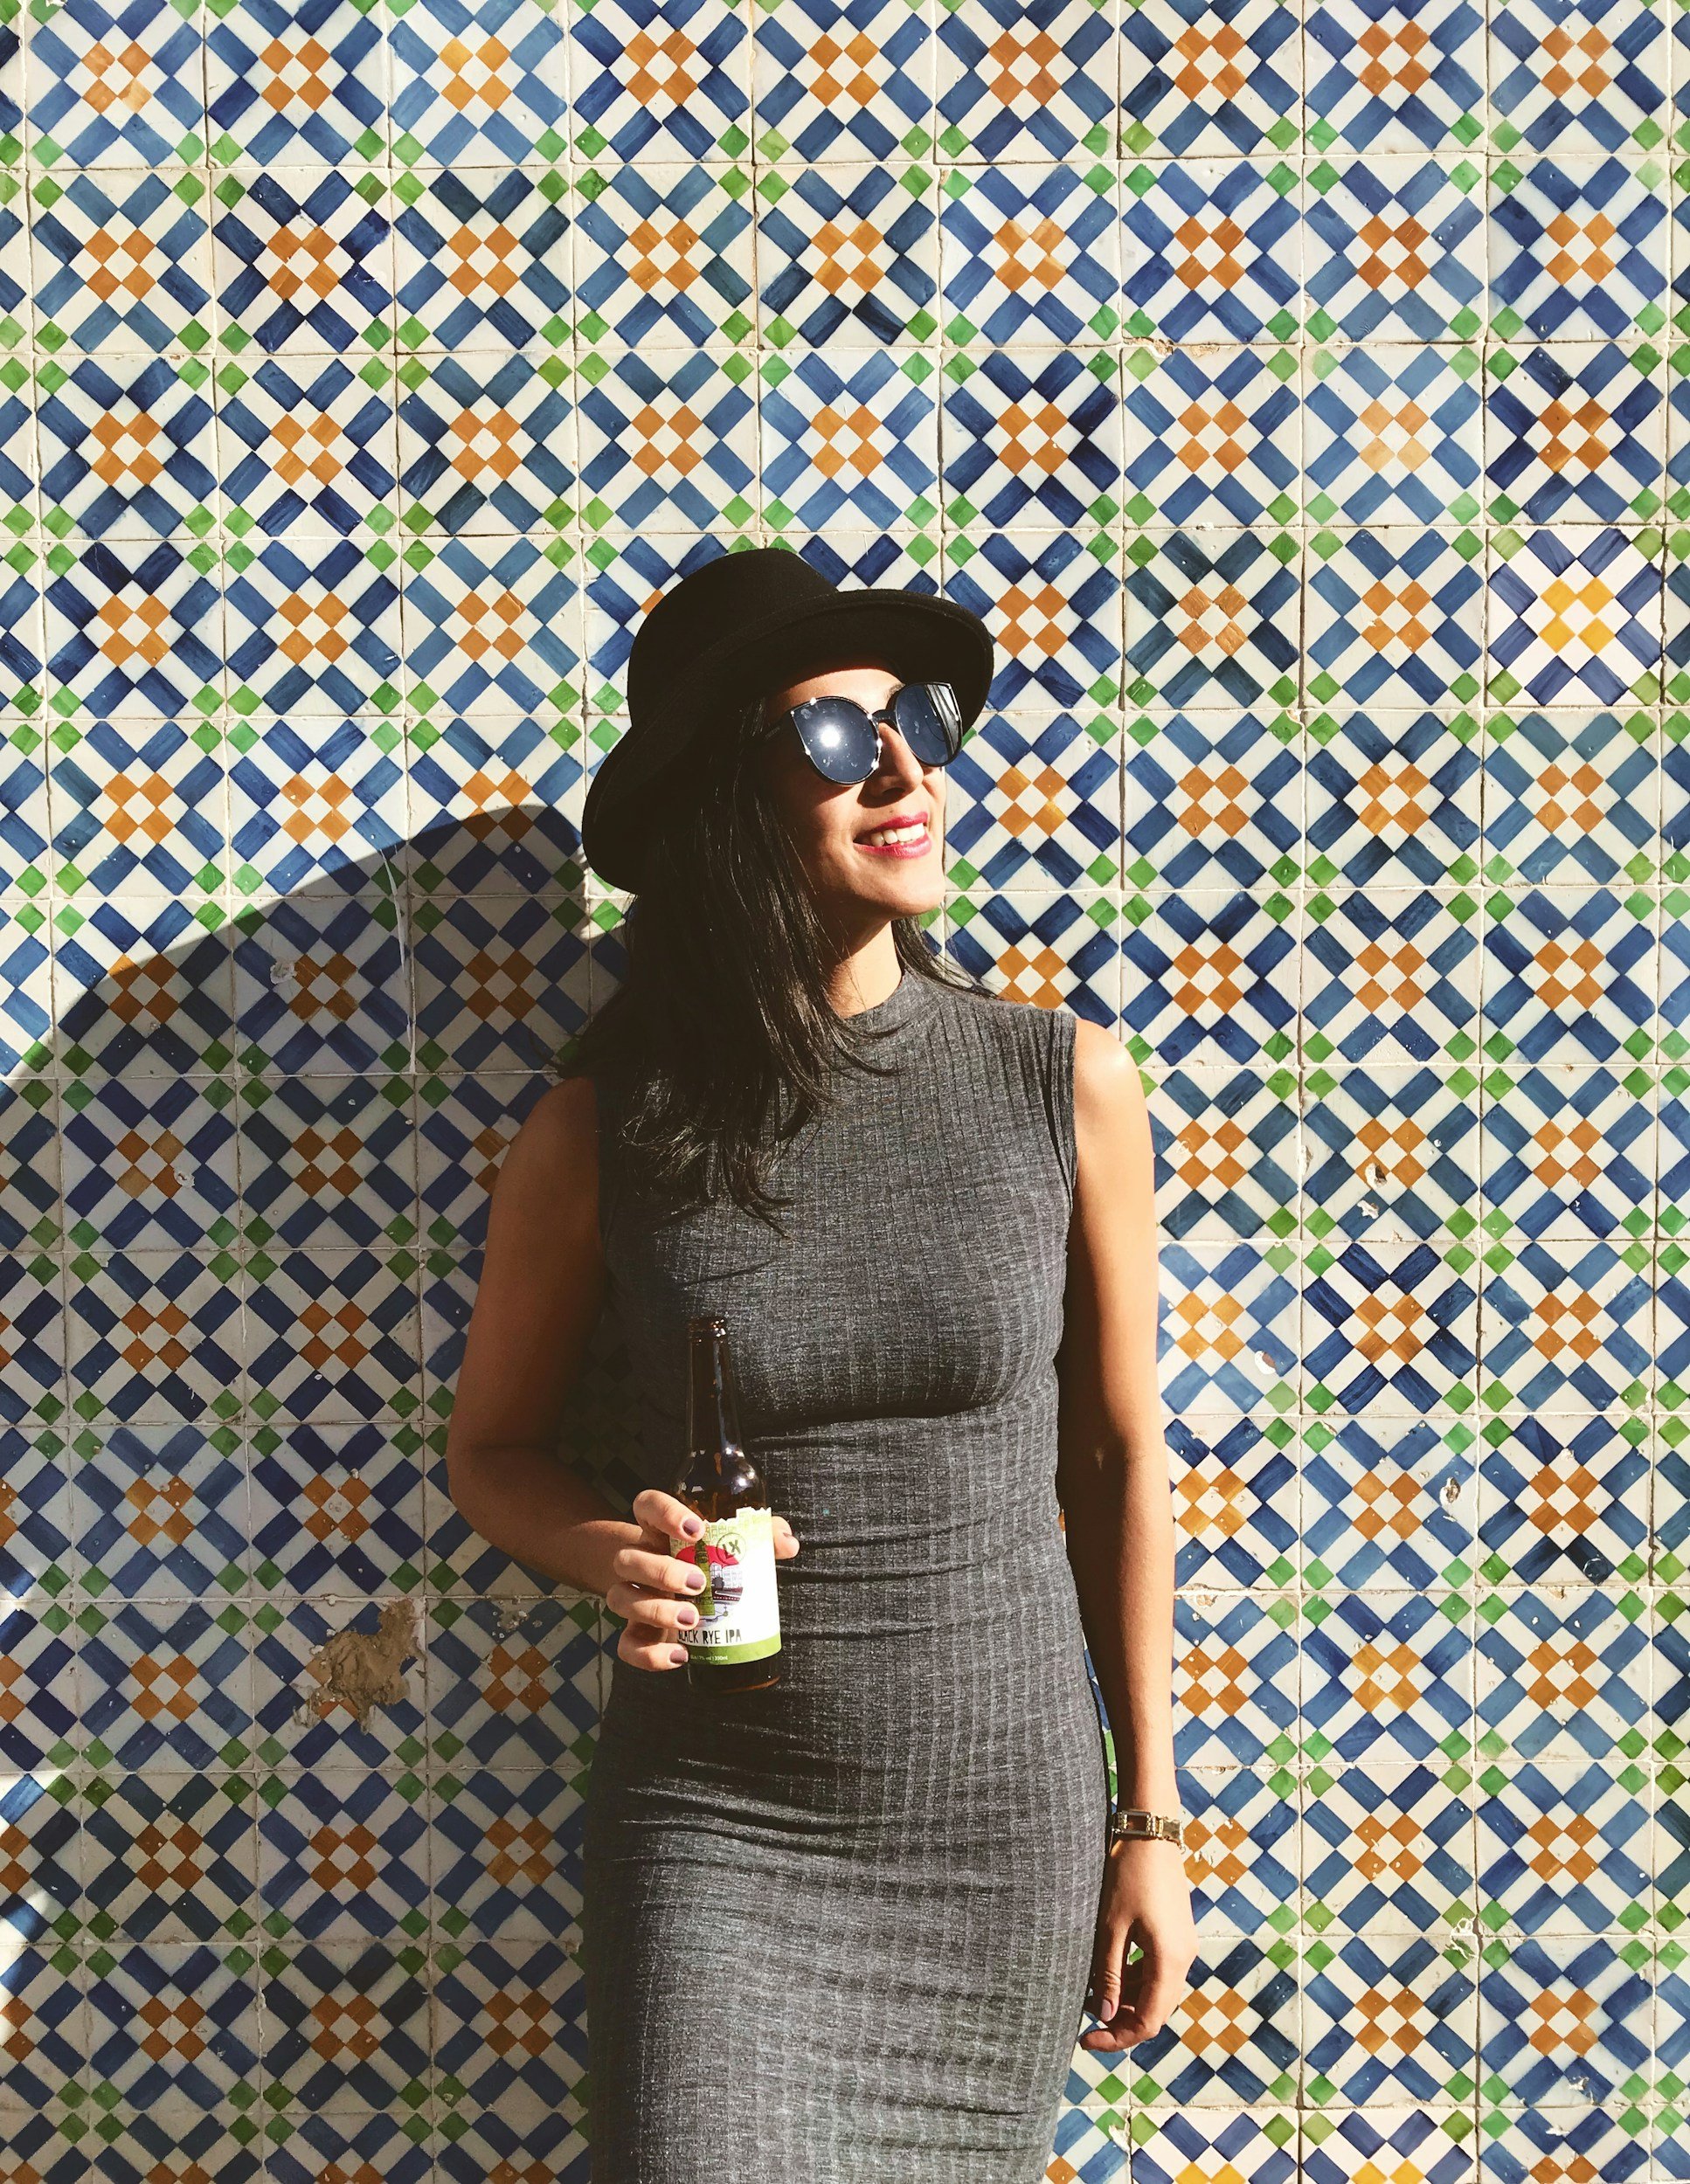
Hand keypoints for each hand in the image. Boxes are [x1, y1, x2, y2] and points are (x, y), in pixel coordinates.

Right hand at [605, 1487, 800, 1671]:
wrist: (675, 1592)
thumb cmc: (708, 1561)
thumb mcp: (731, 1544)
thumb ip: (761, 1537)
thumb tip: (788, 1544)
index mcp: (659, 1530)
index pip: (647, 1505)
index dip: (665, 1513)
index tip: (696, 1529)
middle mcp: (639, 1560)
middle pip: (628, 1558)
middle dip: (662, 1571)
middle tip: (699, 1583)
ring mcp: (632, 1596)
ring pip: (621, 1598)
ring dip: (656, 1609)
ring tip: (693, 1619)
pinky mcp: (637, 1632)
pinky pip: (626, 1646)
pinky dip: (649, 1656)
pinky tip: (680, 1655)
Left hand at [1081, 1837, 1197, 2050]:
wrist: (1150, 1831)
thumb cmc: (1127, 1874)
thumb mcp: (1110, 1926)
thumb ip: (1108, 1973)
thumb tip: (1104, 2015)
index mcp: (1171, 1961)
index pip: (1148, 2021)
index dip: (1117, 2037)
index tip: (1086, 2039)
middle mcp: (1184, 1958)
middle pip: (1156, 2011)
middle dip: (1121, 2022)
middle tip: (1086, 2023)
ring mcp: (1183, 1945)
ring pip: (1156, 1991)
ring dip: (1126, 2000)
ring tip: (1091, 1995)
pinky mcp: (1176, 1934)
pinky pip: (1157, 1970)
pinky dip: (1134, 1979)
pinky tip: (1108, 1972)